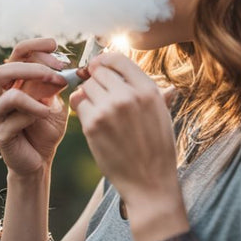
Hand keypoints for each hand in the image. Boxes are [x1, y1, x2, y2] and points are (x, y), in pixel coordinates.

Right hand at [0, 38, 69, 177]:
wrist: (40, 160)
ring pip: (6, 94)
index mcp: (15, 83)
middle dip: (33, 67)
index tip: (54, 44)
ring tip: (53, 98)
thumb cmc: (46, 128)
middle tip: (57, 73)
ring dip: (33, 92)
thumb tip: (65, 66)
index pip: (17, 55)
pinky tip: (46, 116)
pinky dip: (32, 113)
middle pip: (4, 70)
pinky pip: (13, 118)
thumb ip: (56, 85)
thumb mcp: (56, 102)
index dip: (34, 46)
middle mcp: (1, 95)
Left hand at [68, 52, 179, 208]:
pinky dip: (81, 108)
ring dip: (88, 95)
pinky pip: (78, 102)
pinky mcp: (93, 124)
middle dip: (96, 81)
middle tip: (99, 95)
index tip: (100, 69)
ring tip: (99, 111)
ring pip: (86, 86)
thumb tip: (159, 82)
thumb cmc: (157, 149)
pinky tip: (92, 120)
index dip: (105, 61)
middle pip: (98, 71)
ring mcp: (109, 109)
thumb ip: (153, 94)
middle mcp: (129, 95)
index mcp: (148, 90)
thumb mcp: (163, 115)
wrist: (149, 182)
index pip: (118, 59)